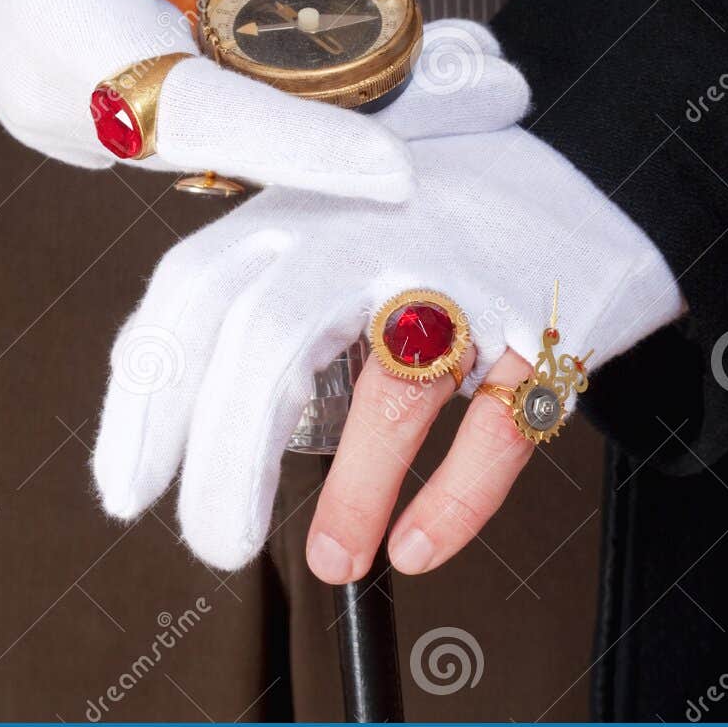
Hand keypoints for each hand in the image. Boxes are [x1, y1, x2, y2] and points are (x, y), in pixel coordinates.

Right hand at [0, 0, 413, 199]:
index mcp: (62, 30)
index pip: (201, 112)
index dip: (302, 148)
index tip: (396, 171)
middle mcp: (58, 108)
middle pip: (224, 141)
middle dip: (338, 122)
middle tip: (468, 90)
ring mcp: (61, 132)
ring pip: (209, 140)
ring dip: (299, 109)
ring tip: (410, 68)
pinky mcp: (75, 128)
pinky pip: (181, 128)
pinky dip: (247, 101)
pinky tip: (300, 56)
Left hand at [92, 22, 685, 571]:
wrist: (602, 163)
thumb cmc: (444, 206)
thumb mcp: (331, 213)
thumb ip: (246, 276)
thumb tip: (143, 364)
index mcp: (303, 206)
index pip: (193, 292)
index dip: (148, 396)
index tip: (125, 489)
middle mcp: (368, 228)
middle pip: (266, 342)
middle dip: (225, 459)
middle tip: (214, 545)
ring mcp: (460, 269)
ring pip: (388, 386)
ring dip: (350, 492)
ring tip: (329, 563)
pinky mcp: (543, 315)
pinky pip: (498, 421)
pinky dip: (456, 496)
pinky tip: (418, 547)